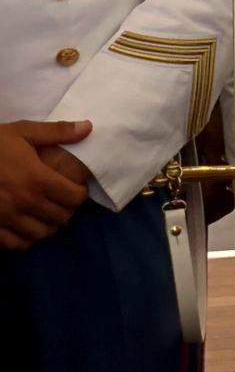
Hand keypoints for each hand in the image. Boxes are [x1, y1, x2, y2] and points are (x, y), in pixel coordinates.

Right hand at [0, 120, 92, 246]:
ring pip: (42, 234)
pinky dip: (25, 239)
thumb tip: (88, 127)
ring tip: (46, 215)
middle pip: (61, 217)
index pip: (74, 197)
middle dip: (66, 209)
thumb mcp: (22, 132)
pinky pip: (17, 244)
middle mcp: (25, 202)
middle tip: (62, 201)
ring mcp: (6, 218)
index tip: (75, 188)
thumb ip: (57, 132)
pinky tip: (24, 227)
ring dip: (48, 225)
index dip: (80, 193)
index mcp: (37, 179)